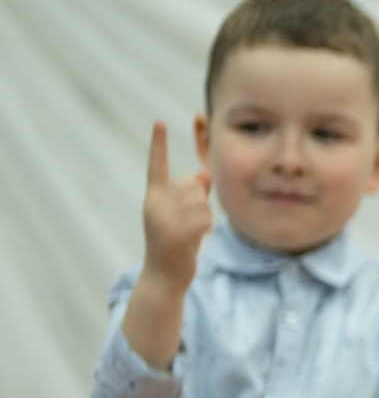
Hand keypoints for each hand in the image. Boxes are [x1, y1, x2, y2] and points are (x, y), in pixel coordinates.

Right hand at [140, 121, 215, 288]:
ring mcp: (162, 218)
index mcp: (153, 197)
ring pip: (200, 200)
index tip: (160, 121)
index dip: (159, 144)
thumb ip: (192, 193)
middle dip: (200, 198)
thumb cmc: (176, 243)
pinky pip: (204, 217)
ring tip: (190, 230)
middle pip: (191, 182)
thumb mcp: (181, 215)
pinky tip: (193, 239)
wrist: (163, 276)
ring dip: (204, 214)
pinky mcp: (175, 233)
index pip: (156, 165)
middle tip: (190, 220)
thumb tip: (205, 174)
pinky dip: (205, 227)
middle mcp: (154, 204)